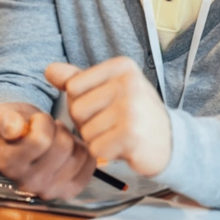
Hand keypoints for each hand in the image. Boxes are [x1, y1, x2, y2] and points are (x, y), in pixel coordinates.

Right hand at [0, 102, 95, 200]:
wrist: (21, 142)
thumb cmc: (14, 127)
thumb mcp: (0, 116)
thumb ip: (3, 119)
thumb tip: (14, 128)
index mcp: (10, 165)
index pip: (41, 140)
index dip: (42, 121)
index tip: (34, 120)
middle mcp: (29, 184)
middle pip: (63, 146)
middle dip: (59, 129)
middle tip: (48, 129)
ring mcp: (50, 190)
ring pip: (79, 153)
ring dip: (72, 139)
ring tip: (57, 138)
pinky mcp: (68, 191)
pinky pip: (89, 164)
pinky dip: (83, 150)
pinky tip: (69, 147)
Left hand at [46, 57, 171, 177]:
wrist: (170, 141)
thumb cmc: (134, 113)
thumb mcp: (108, 89)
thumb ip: (77, 79)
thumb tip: (49, 70)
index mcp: (122, 66)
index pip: (73, 87)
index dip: (82, 102)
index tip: (106, 106)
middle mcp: (128, 82)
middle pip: (76, 109)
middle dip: (88, 123)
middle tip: (114, 124)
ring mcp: (131, 108)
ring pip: (84, 131)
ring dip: (98, 139)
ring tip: (119, 134)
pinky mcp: (131, 134)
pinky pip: (95, 148)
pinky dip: (105, 153)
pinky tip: (124, 147)